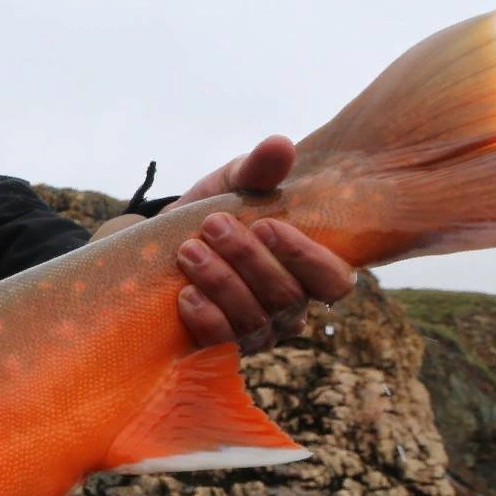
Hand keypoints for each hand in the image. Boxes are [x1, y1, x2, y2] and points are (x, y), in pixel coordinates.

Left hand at [170, 135, 354, 352]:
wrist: (160, 248)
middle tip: (213, 226)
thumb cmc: (213, 215)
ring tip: (189, 252)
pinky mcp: (219, 350)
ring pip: (253, 321)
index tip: (265, 224)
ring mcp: (256, 335)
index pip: (335, 282)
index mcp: (309, 273)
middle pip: (288, 298)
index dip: (306, 259)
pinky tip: (185, 294)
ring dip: (221, 283)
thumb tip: (279, 145)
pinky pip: (221, 345)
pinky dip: (205, 319)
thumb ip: (258, 169)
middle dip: (248, 259)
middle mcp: (290, 311)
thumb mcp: (233, 185)